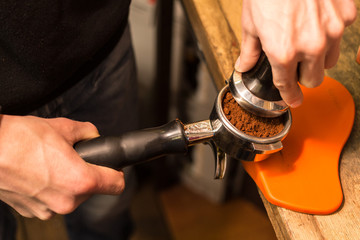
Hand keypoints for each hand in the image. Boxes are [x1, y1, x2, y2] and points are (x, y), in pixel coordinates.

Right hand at [0, 115, 124, 219]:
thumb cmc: (20, 139)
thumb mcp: (63, 127)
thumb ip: (88, 133)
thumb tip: (94, 137)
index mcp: (80, 181)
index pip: (117, 185)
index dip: (116, 172)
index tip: (111, 166)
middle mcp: (67, 201)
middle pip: (92, 189)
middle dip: (86, 173)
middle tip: (71, 157)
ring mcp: (48, 210)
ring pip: (72, 195)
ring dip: (68, 182)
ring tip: (50, 163)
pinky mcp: (33, 212)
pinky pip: (53, 200)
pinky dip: (51, 189)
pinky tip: (38, 173)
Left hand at [236, 0, 356, 106]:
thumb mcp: (250, 24)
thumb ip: (250, 50)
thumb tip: (244, 66)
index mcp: (284, 52)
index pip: (289, 86)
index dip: (290, 96)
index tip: (293, 100)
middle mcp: (311, 46)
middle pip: (314, 80)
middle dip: (303, 76)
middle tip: (295, 64)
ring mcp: (332, 31)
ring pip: (329, 61)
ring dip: (318, 58)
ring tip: (305, 41)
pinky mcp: (345, 16)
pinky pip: (340, 36)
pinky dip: (329, 34)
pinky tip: (316, 21)